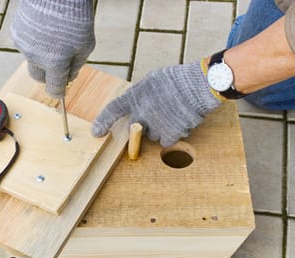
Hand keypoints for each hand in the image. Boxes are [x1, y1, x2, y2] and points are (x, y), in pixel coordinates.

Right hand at [11, 0, 94, 97]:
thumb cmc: (74, 16)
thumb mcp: (86, 44)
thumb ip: (77, 66)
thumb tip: (69, 78)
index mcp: (55, 63)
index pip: (54, 88)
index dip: (58, 91)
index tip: (60, 91)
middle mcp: (36, 57)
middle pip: (38, 77)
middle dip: (48, 74)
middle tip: (58, 64)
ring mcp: (23, 45)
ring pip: (32, 59)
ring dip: (41, 55)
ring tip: (53, 37)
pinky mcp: (16, 32)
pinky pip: (25, 45)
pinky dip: (33, 41)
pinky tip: (43, 29)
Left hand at [92, 61, 222, 146]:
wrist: (198, 85)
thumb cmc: (177, 80)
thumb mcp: (152, 81)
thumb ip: (141, 95)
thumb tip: (137, 107)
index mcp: (135, 96)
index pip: (113, 110)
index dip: (103, 121)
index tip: (96, 133)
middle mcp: (142, 112)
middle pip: (137, 128)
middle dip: (146, 125)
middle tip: (160, 113)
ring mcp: (154, 125)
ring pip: (153, 135)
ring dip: (160, 129)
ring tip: (174, 114)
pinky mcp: (168, 134)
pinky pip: (166, 140)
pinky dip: (173, 134)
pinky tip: (181, 121)